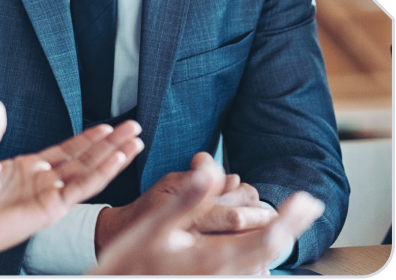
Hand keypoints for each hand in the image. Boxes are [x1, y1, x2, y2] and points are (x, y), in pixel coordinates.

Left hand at [0, 99, 143, 274]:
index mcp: (31, 168)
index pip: (67, 150)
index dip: (88, 138)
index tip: (107, 126)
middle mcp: (46, 180)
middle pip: (86, 158)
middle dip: (111, 143)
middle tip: (133, 127)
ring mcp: (52, 194)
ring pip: (91, 171)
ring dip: (115, 156)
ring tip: (135, 141)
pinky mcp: (54, 207)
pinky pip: (83, 188)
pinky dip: (103, 173)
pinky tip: (118, 160)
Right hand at [96, 156, 324, 275]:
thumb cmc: (128, 262)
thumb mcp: (154, 225)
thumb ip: (188, 199)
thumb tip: (212, 168)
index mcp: (212, 261)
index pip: (265, 239)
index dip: (289, 219)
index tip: (304, 198)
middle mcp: (222, 278)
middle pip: (270, 253)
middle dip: (291, 227)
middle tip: (307, 204)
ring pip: (261, 268)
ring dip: (276, 242)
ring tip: (287, 220)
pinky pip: (245, 276)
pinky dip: (259, 259)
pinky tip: (257, 251)